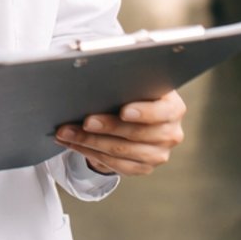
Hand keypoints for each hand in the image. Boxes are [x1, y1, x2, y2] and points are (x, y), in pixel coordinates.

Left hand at [54, 90, 186, 177]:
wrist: (137, 118)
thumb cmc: (133, 94)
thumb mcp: (137, 84)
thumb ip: (128, 80)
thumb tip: (101, 72)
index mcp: (173, 108)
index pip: (161, 112)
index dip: (143, 112)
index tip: (123, 111)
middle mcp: (170, 133)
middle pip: (136, 134)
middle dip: (106, 127)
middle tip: (84, 121)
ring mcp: (158, 154)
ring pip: (120, 152)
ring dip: (90, 142)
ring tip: (67, 132)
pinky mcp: (143, 168)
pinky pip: (114, 164)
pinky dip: (90, 153)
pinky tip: (73, 143)